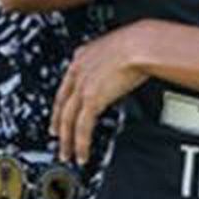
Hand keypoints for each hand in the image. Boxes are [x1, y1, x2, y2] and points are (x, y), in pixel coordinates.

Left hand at [53, 22, 152, 163]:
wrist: (141, 45)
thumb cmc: (139, 43)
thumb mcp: (116, 50)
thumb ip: (110, 63)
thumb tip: (118, 71)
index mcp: (82, 57)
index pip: (65, 85)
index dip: (62, 102)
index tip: (60, 113)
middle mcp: (78, 72)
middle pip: (62, 104)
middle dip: (58, 125)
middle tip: (57, 138)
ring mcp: (83, 86)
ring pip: (68, 119)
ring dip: (67, 140)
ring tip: (68, 154)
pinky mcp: (92, 100)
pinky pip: (82, 128)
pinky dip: (81, 144)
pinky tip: (82, 154)